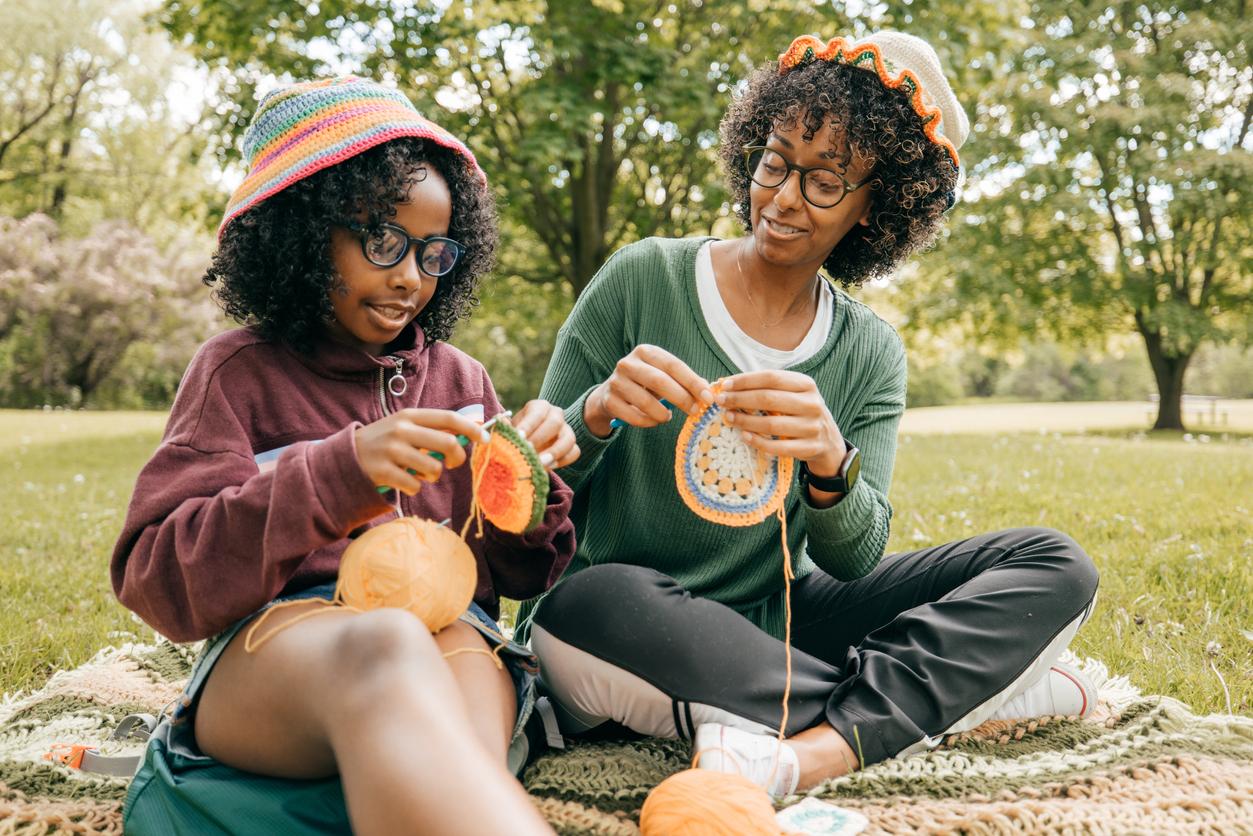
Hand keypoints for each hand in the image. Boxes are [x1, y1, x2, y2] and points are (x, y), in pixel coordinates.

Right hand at [354, 408, 489, 495]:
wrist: (346, 457)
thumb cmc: (385, 442)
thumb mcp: (405, 427)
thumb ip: (433, 429)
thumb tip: (470, 432)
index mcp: (410, 416)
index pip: (448, 418)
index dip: (470, 428)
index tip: (484, 438)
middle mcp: (401, 430)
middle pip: (447, 444)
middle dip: (456, 459)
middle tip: (451, 464)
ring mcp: (391, 451)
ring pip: (434, 469)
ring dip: (432, 476)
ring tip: (420, 473)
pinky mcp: (384, 472)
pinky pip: (415, 486)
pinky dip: (415, 488)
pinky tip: (404, 482)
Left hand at [511, 399, 580, 468]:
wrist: (531, 443)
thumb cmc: (519, 433)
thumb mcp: (511, 428)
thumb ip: (506, 426)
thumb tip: (499, 422)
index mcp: (539, 407)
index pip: (537, 413)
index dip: (528, 425)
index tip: (519, 438)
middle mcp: (556, 414)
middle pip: (555, 422)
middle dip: (540, 438)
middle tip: (528, 450)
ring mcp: (567, 430)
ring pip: (569, 438)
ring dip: (554, 452)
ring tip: (540, 463)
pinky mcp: (573, 446)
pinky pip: (574, 452)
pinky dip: (562, 461)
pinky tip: (548, 467)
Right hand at [584, 344, 714, 437]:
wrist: (610, 395)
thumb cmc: (644, 384)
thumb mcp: (662, 376)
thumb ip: (683, 381)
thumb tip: (707, 392)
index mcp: (645, 352)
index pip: (673, 365)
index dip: (692, 382)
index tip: (708, 397)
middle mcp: (628, 363)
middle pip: (659, 381)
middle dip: (681, 398)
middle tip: (694, 411)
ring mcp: (616, 382)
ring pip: (646, 402)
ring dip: (663, 413)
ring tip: (668, 417)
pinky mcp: (609, 401)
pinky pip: (634, 417)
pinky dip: (649, 422)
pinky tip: (654, 420)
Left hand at [716, 370, 846, 475]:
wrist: (828, 441)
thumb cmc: (800, 412)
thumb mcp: (794, 394)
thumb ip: (768, 388)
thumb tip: (729, 384)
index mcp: (807, 384)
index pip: (771, 377)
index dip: (746, 380)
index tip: (725, 385)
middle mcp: (812, 404)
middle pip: (769, 399)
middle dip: (740, 399)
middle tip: (721, 401)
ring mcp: (812, 427)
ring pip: (771, 424)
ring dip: (745, 421)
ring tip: (728, 418)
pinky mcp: (810, 448)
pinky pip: (778, 447)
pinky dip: (758, 442)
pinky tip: (744, 436)